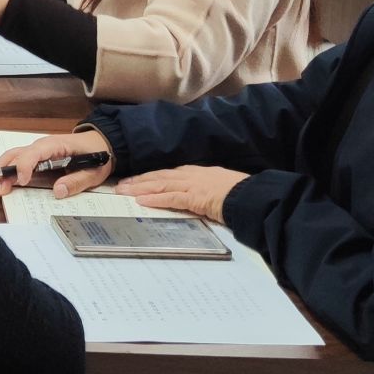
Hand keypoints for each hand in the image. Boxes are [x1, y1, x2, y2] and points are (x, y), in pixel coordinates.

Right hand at [0, 131, 112, 198]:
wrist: (102, 143)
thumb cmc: (97, 154)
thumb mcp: (94, 171)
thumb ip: (77, 181)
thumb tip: (58, 191)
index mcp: (56, 145)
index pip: (34, 153)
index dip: (25, 166)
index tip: (21, 181)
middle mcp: (42, 146)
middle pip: (16, 154)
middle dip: (4, 170)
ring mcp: (38, 151)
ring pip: (13, 157)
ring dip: (1, 171)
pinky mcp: (38, 158)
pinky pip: (19, 162)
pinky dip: (8, 171)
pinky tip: (1, 182)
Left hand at [115, 167, 249, 224]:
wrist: (252, 195)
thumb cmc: (239, 192)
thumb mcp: (218, 185)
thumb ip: (203, 189)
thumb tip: (194, 196)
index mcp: (197, 172)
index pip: (168, 173)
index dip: (150, 176)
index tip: (135, 179)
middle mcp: (192, 175)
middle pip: (159, 176)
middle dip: (139, 181)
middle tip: (121, 185)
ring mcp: (193, 185)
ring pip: (160, 185)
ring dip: (140, 189)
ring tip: (124, 192)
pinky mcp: (195, 198)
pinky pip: (171, 198)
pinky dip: (155, 199)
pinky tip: (141, 201)